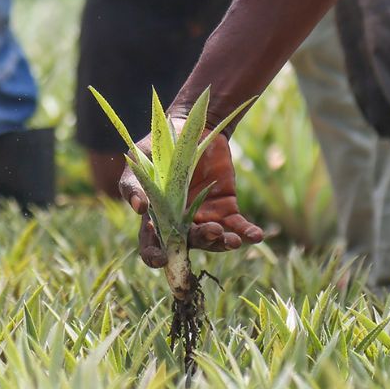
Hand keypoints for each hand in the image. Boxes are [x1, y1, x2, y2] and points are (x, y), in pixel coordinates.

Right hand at [119, 130, 263, 268]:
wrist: (189, 129)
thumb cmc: (158, 147)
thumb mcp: (140, 161)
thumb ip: (133, 184)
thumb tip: (139, 208)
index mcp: (156, 218)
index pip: (152, 246)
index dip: (155, 256)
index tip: (162, 259)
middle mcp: (181, 225)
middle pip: (189, 244)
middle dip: (202, 241)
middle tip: (212, 230)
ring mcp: (205, 218)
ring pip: (215, 240)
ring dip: (224, 242)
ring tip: (233, 239)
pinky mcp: (226, 209)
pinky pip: (237, 226)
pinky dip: (247, 233)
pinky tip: (256, 235)